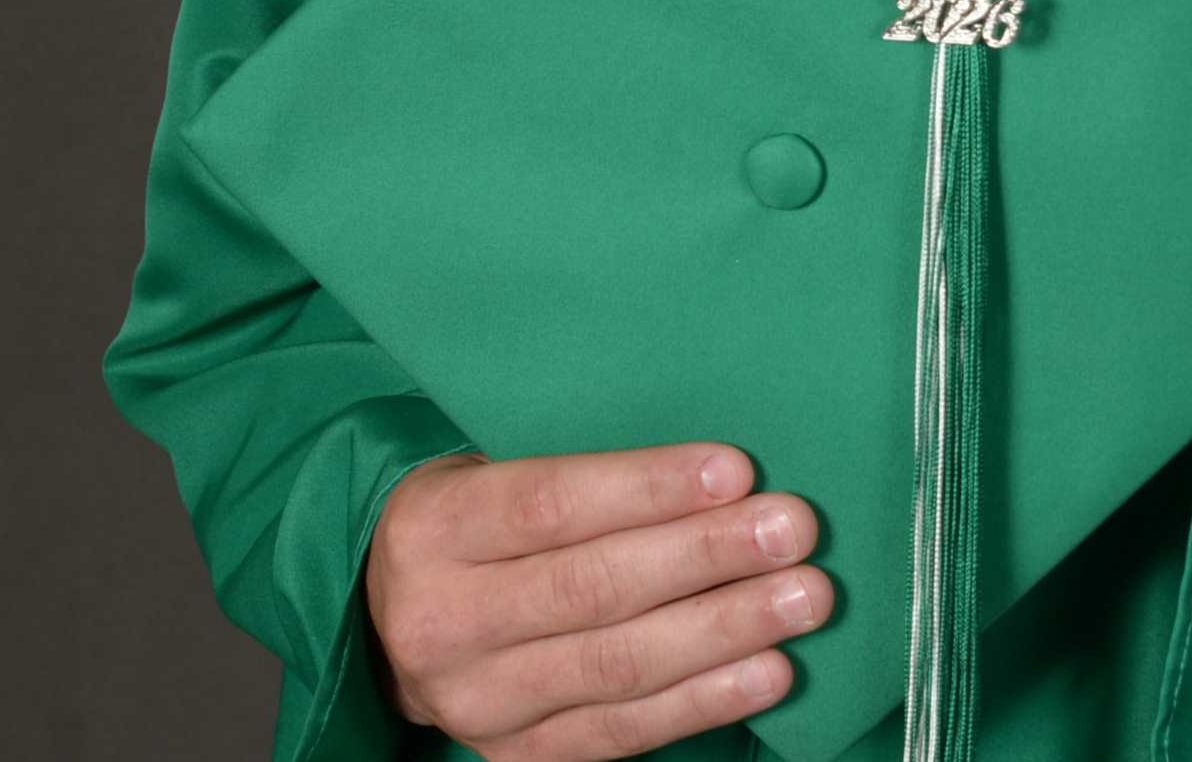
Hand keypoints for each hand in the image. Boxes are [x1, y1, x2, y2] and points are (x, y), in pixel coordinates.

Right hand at [365, 444, 829, 758]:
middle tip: (793, 531)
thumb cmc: (474, 517)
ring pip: (617, 667)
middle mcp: (444, 624)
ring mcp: (478, 703)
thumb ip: (578, 460)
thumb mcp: (489, 466)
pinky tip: (768, 670)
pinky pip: (622, 732)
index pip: (551, 506)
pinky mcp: (516, 758)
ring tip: (802, 598)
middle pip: (594, 589)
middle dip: (707, 558)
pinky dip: (704, 701)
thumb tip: (716, 461)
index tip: (738, 469)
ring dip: (724, 632)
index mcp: (434, 529)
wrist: (390, 622)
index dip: (649, 488)